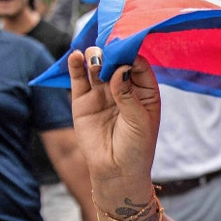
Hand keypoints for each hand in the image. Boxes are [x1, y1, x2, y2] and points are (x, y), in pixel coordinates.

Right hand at [68, 48, 160, 197]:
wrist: (117, 171)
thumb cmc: (137, 147)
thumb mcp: (139, 120)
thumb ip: (129, 95)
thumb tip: (119, 69)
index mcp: (144, 91)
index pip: (137, 65)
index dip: (131, 55)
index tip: (125, 49)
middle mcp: (122, 87)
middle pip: (115, 62)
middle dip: (111, 53)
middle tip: (108, 49)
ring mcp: (102, 93)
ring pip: (97, 67)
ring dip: (95, 58)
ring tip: (95, 58)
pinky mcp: (82, 101)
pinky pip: (78, 79)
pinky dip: (76, 66)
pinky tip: (76, 56)